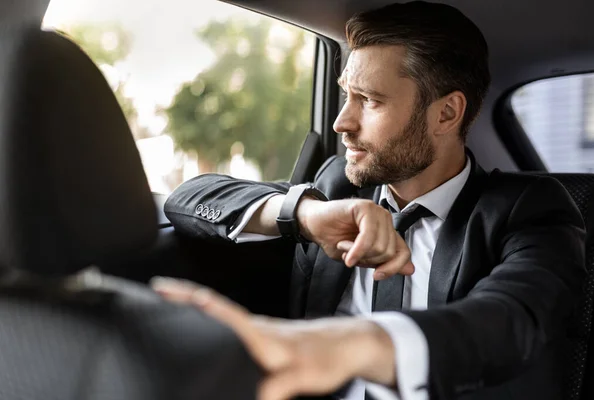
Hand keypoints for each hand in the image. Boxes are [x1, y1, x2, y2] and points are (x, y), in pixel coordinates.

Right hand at [151, 277, 395, 399]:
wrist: (346, 344)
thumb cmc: (326, 356)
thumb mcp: (303, 376)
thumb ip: (278, 386)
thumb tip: (255, 398)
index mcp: (258, 332)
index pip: (217, 308)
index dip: (188, 297)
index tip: (160, 290)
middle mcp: (254, 327)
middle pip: (210, 308)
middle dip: (182, 301)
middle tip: (152, 301)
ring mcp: (257, 331)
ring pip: (219, 317)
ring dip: (194, 311)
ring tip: (168, 315)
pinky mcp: (262, 338)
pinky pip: (230, 328)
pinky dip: (212, 323)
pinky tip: (205, 335)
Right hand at [298, 198, 413, 279]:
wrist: (313, 225)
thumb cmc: (334, 238)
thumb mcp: (361, 258)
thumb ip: (384, 262)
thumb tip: (410, 270)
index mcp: (387, 232)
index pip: (403, 252)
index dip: (393, 268)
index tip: (376, 275)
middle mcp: (385, 220)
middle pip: (389, 252)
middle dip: (368, 260)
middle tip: (351, 254)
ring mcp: (377, 212)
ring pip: (380, 246)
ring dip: (358, 253)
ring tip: (345, 246)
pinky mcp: (365, 208)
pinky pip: (368, 237)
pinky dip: (356, 249)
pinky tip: (345, 250)